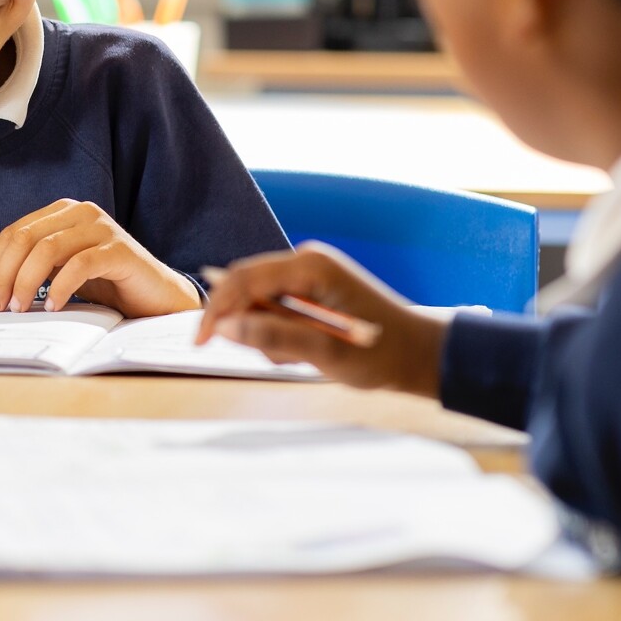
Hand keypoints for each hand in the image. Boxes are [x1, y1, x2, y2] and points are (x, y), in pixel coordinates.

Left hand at [0, 200, 198, 316]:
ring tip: (19, 308)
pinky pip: (80, 265)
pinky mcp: (119, 250)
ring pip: (47, 249)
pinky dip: (61, 287)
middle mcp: (80, 212)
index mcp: (61, 213)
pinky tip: (52, 306)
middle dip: (4, 274)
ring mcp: (101, 228)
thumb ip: (34, 266)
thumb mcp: (61, 269)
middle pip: (25, 238)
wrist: (154, 295)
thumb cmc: (104, 283)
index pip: (13, 233)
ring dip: (26, 282)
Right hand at [195, 242, 446, 397]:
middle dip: (249, 326)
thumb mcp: (326, 352)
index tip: (201, 342)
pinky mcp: (309, 289)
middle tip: (279, 359)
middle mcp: (305, 261)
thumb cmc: (383, 354)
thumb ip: (274, 336)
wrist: (419, 354)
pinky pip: (273, 308)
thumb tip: (226, 327)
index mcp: (310, 266)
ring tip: (304, 357)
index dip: (217, 309)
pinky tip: (307, 348)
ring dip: (268, 335)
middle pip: (246, 288)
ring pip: (257, 302)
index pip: (243, 278)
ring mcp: (307, 274)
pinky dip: (279, 333)